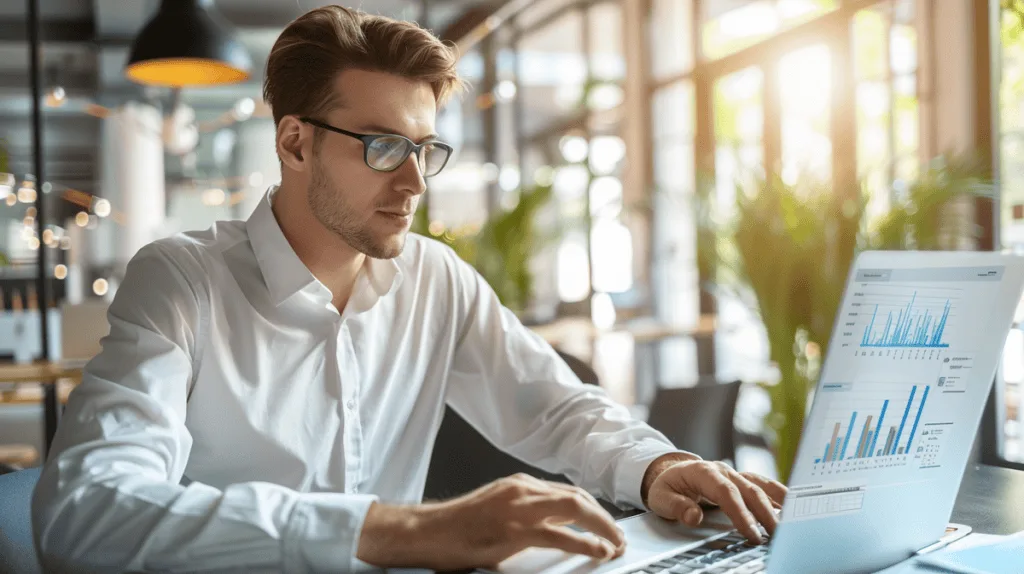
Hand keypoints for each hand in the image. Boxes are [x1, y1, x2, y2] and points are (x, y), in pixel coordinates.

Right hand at [357, 473, 626, 569]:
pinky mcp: (515, 530)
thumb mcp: (496, 510)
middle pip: (577, 497)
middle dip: (603, 517)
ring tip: (615, 543)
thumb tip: (553, 529)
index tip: (605, 523)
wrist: (429, 532)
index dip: (592, 509)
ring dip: (602, 527)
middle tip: (618, 536)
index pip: (567, 492)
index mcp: (519, 485)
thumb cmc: (457, 527)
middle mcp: (522, 490)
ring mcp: (519, 508)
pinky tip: (598, 551)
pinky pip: (560, 534)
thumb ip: (524, 515)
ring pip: (576, 509)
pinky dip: (585, 542)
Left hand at [644, 458, 786, 543]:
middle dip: (765, 514)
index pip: (726, 493)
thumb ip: (676, 506)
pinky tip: (793, 507)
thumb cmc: (668, 485)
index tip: (751, 533)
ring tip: (792, 522)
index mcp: (703, 472)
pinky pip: (765, 485)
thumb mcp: (661, 497)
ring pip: (761, 486)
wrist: (672, 472)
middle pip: (749, 490)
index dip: (740, 513)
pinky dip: (779, 496)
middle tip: (777, 535)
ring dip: (778, 504)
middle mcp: (724, 471)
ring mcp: (736, 474)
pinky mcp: (744, 479)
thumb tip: (693, 517)